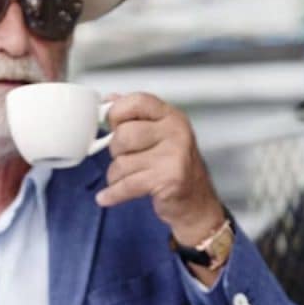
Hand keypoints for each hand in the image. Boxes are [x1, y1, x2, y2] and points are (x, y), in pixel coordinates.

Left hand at [95, 93, 225, 246]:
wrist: (197, 204)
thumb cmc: (176, 170)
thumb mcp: (160, 136)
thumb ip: (136, 117)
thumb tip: (110, 100)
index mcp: (172, 117)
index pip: (137, 101)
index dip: (117, 113)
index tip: (110, 124)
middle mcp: (176, 132)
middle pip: (123, 134)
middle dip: (116, 151)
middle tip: (124, 158)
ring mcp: (173, 155)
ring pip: (122, 162)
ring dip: (116, 176)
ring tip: (125, 179)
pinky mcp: (168, 179)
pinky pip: (126, 185)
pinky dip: (113, 194)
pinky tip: (106, 197)